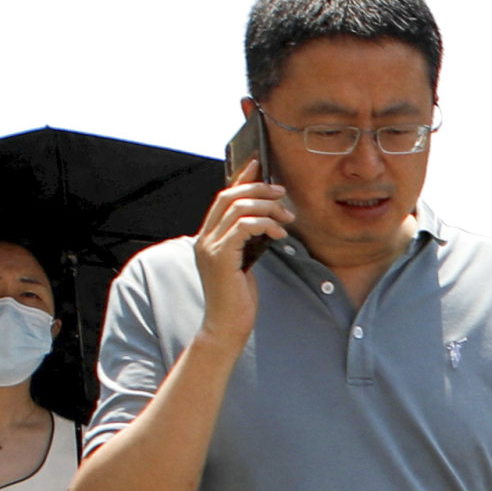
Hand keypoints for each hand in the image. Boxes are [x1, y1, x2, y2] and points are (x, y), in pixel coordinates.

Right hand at [193, 163, 291, 329]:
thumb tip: (267, 220)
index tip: (258, 164)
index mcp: (208, 237)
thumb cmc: (238, 298)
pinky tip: (280, 235)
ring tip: (287, 218)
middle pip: (228, 196)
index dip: (240, 178)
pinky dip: (265, 225)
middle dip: (258, 189)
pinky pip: (244, 227)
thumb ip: (247, 241)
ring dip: (267, 208)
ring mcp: (209, 247)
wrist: (226, 326)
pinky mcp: (220, 257)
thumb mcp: (244, 262)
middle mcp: (204, 238)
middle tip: (282, 192)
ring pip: (238, 208)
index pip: (223, 197)